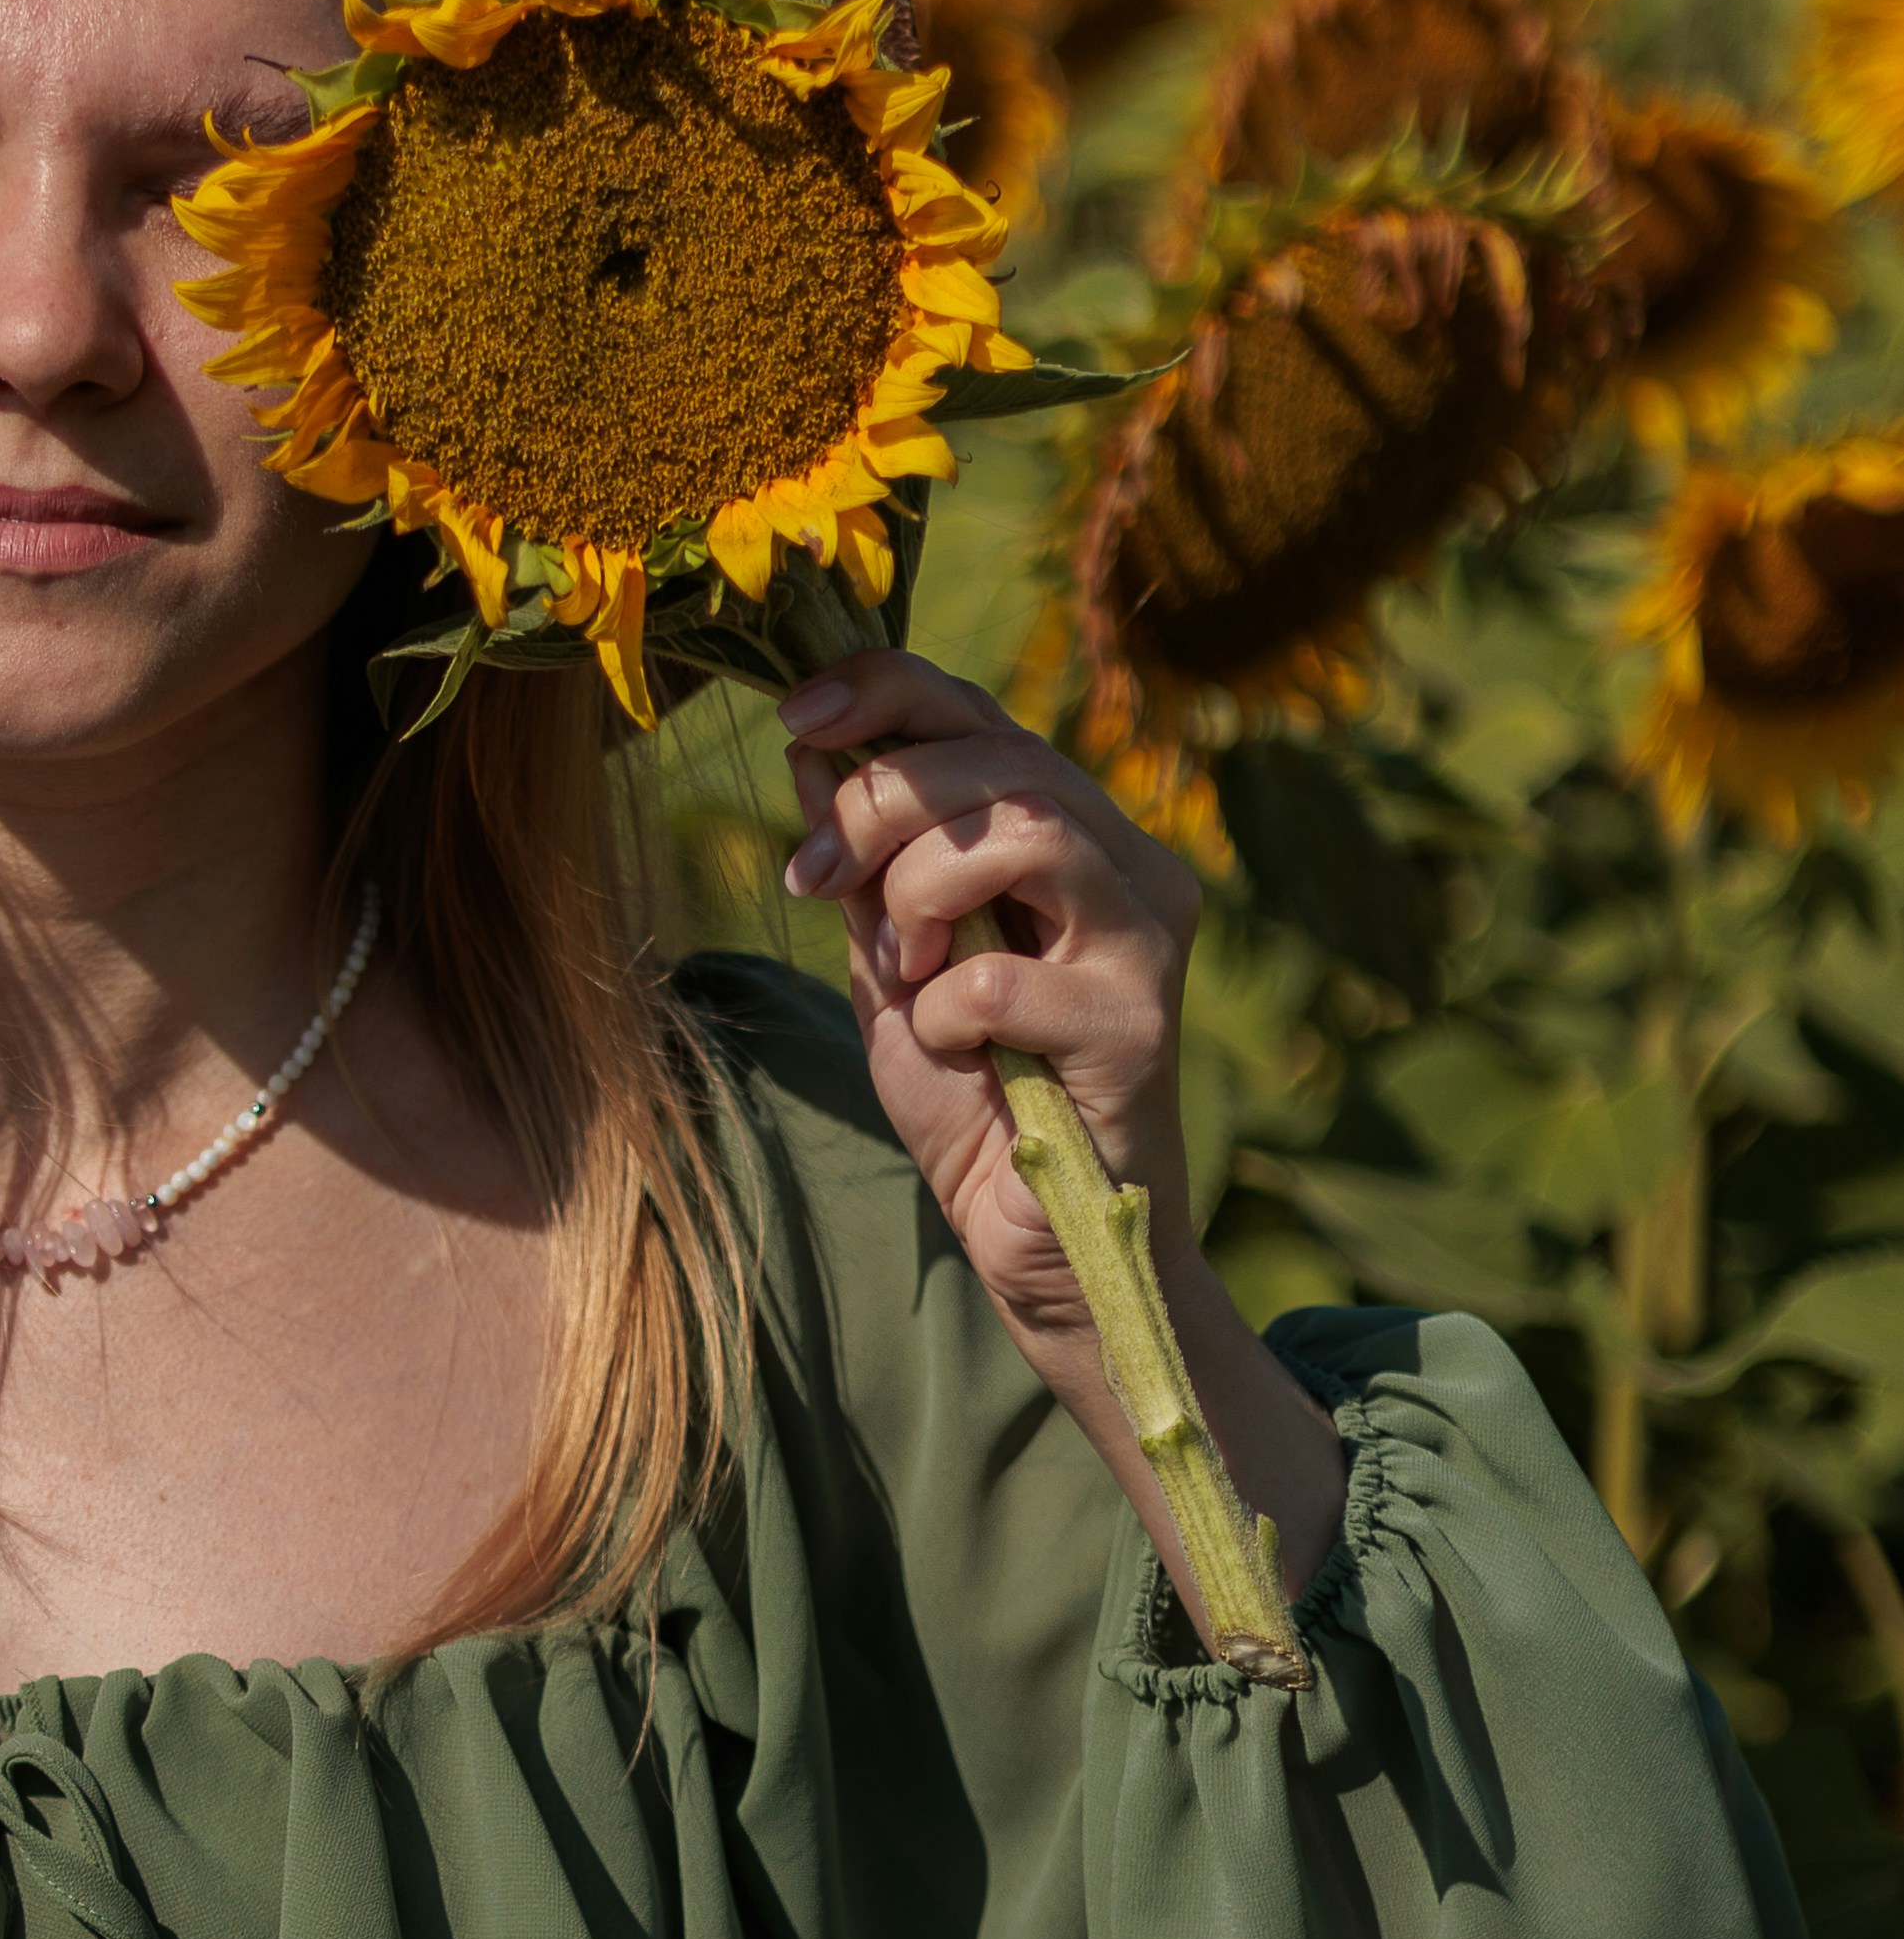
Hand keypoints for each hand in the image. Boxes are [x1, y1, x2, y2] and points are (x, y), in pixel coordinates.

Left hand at [775, 646, 1348, 1623]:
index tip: (793, 718)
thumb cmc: (976, 1106)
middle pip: (1001, 757)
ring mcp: (1145, 942)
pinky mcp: (1139, 1025)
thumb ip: (864, 870)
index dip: (884, 692)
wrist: (1038, 1246)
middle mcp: (1129, 867)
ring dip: (921, 889)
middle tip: (812, 872)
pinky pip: (1002, 978)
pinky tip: (957, 1058)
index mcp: (1071, 836)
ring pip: (1024, 829)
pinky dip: (945, 1015)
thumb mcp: (893, 969)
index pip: (983, 714)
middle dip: (881, 801)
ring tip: (901, 970)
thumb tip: (811, 752)